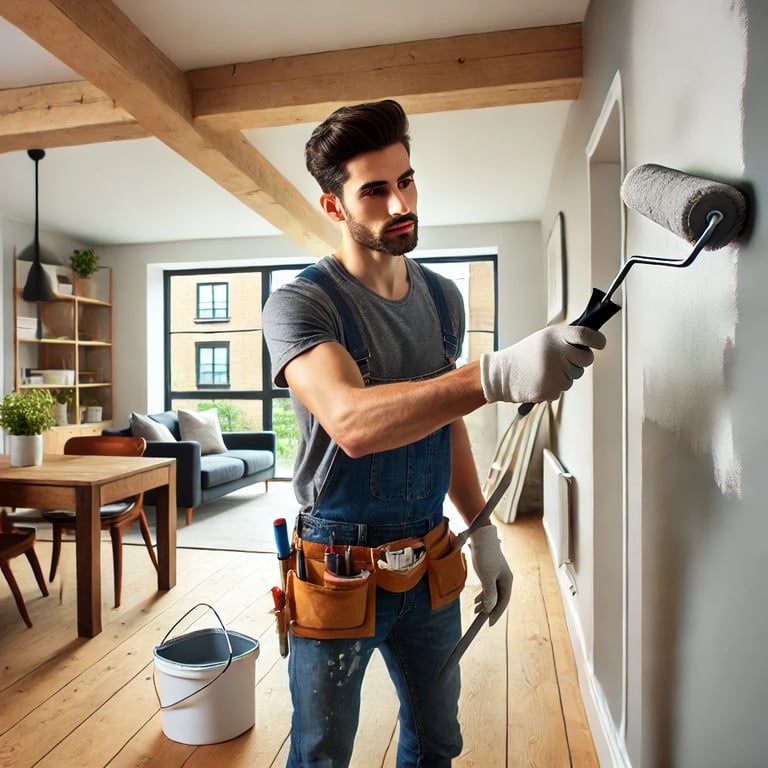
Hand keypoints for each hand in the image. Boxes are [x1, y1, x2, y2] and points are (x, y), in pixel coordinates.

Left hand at [469, 525, 512, 625]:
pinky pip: (489, 587)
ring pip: (493, 593)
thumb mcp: (487, 577)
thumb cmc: (485, 556)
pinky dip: (483, 594)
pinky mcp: (491, 572)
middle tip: (481, 619)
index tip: (489, 623)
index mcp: (507, 581)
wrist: (481, 538)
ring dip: (485, 602)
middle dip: (490, 609)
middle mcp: (505, 579)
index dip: (496, 613)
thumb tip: (490, 609)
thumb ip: (490, 594)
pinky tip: (477, 599)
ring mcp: (498, 575)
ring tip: (476, 610)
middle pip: (499, 599)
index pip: (504, 602)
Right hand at [480, 325, 605, 403]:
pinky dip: (555, 386)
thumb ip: (566, 339)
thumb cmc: (524, 355)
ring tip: (546, 369)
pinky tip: (542, 379)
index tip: (599, 343)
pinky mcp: (552, 390)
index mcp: (556, 337)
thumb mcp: (545, 338)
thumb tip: (589, 343)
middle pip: (586, 359)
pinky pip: (564, 389)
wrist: (503, 374)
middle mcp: (558, 353)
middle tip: (563, 359)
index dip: (597, 340)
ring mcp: (556, 373)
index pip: (586, 335)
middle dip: (579, 360)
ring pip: (575, 376)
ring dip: (565, 374)